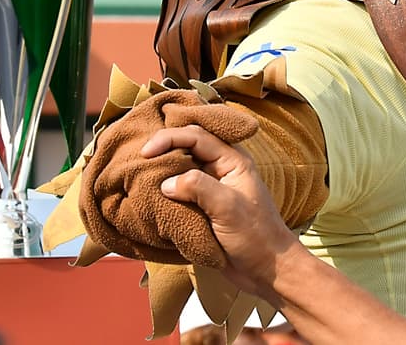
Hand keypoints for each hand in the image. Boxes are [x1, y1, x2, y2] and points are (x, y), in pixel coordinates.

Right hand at [143, 124, 306, 298]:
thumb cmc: (256, 236)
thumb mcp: (228, 207)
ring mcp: (212, 188)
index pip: (196, 136)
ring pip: (181, 169)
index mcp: (232, 160)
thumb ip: (198, 187)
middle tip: (138, 161)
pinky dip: (164, 193)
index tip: (146, 152)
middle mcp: (221, 169)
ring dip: (162, 172)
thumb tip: (165, 183)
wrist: (267, 270)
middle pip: (187, 147)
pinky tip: (150, 196)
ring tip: (140, 177)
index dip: (169, 138)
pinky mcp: (204, 208)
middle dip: (163, 149)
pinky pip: (180, 192)